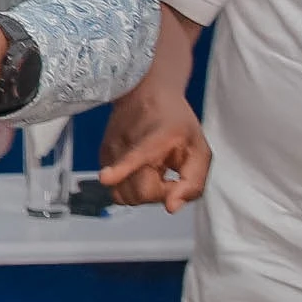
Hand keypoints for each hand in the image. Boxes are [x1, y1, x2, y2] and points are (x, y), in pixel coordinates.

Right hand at [97, 82, 211, 209]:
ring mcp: (110, 151)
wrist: (145, 93)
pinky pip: (116, 190)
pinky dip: (130, 187)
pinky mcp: (102, 157)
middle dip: (156, 194)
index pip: (134, 156)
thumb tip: (171, 207)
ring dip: (141, 194)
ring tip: (154, 174)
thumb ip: (193, 183)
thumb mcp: (199, 150)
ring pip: (122, 196)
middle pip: (136, 193)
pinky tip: (142, 170)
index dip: (121, 168)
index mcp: (156, 137)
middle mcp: (126, 144)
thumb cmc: (176, 123)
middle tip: (168, 177)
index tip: (105, 177)